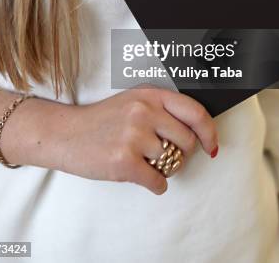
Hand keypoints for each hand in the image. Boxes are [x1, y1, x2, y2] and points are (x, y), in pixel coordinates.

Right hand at [43, 87, 217, 194]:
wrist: (66, 134)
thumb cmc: (103, 120)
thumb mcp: (133, 101)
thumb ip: (163, 109)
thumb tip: (200, 132)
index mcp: (150, 95)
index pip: (195, 112)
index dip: (209, 132)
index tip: (211, 145)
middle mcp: (144, 112)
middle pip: (187, 141)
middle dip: (182, 154)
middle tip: (165, 155)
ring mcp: (134, 136)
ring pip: (173, 163)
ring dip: (164, 169)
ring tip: (144, 161)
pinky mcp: (124, 162)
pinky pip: (159, 182)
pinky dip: (155, 185)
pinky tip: (139, 175)